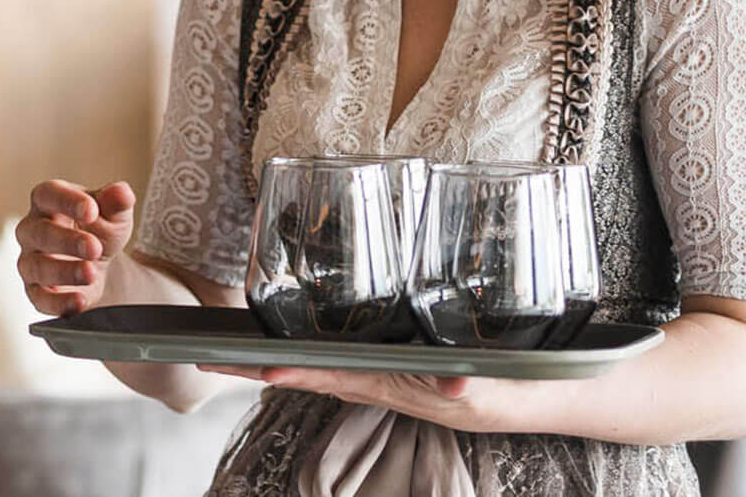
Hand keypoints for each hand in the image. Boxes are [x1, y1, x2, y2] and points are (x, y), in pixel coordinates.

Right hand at [16, 178, 134, 315]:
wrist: (98, 261)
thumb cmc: (97, 228)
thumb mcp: (113, 213)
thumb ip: (117, 202)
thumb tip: (122, 193)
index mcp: (47, 201)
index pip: (49, 195)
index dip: (68, 202)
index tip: (92, 211)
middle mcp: (32, 230)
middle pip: (40, 233)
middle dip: (67, 241)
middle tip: (94, 247)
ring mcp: (30, 261)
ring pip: (37, 267)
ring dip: (64, 272)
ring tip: (91, 273)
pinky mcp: (35, 291)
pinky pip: (40, 298)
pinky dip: (59, 303)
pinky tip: (80, 300)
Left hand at [196, 364, 514, 433]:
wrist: (536, 396)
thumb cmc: (509, 388)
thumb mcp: (490, 390)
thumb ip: (471, 387)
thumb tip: (456, 388)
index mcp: (396, 385)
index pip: (334, 378)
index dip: (296, 374)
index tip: (257, 368)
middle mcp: (380, 383)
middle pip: (308, 374)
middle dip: (259, 370)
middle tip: (209, 360)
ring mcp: (383, 378)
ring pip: (319, 369)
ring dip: (276, 363)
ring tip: (232, 353)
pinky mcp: (392, 369)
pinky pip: (341, 363)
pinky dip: (311, 357)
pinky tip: (292, 349)